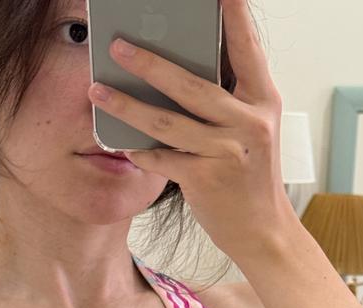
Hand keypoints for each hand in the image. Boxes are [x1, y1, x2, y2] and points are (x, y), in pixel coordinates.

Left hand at [87, 0, 297, 259]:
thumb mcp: (252, 130)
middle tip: (118, 46)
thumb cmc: (250, 177)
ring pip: (168, 122)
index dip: (233, 16)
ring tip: (98, 92)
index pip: (247, 48)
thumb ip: (229, 99)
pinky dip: (140, 151)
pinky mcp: (206, 180)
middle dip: (150, 63)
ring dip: (127, 106)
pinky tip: (122, 143)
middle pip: (192, 85)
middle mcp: (248, 122)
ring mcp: (227, 152)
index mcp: (263, 101)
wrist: (263, 231)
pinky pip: (163, 158)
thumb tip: (182, 68)